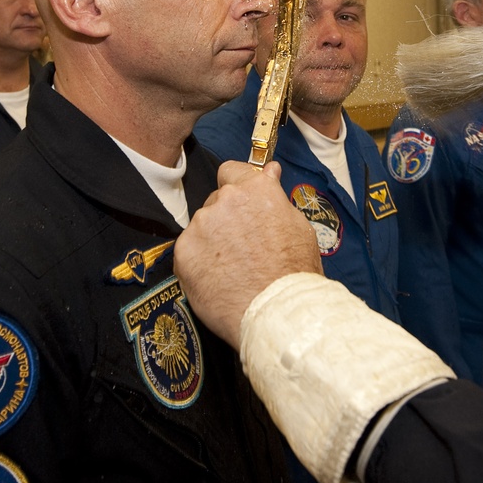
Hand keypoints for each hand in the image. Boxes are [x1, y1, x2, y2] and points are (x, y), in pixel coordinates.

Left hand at [174, 160, 321, 349]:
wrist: (276, 311)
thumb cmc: (294, 273)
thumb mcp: (298, 227)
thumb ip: (276, 198)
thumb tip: (269, 172)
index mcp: (256, 190)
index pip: (232, 171)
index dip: (237, 185)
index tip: (241, 201)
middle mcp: (225, 200)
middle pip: (218, 203)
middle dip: (228, 220)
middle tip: (245, 247)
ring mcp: (201, 225)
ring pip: (203, 228)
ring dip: (213, 241)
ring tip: (234, 269)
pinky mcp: (183, 252)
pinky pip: (189, 251)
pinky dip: (200, 263)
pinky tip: (219, 279)